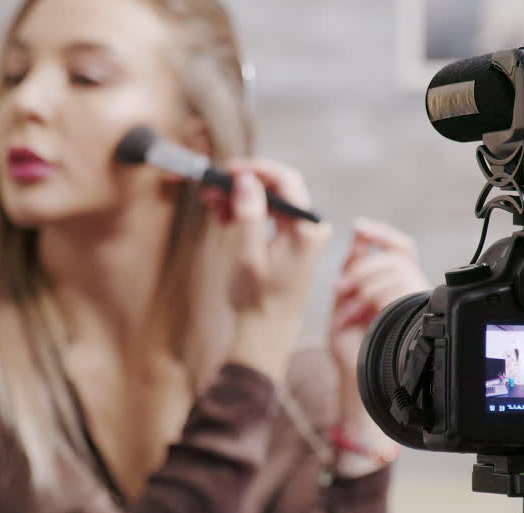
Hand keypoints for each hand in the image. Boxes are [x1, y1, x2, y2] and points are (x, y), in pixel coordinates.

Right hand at [200, 159, 330, 380]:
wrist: (266, 332)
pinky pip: (272, 217)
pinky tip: (227, 218)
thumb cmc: (257, 299)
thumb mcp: (248, 255)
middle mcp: (311, 229)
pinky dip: (250, 213)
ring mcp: (304, 236)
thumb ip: (249, 213)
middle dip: (243, 185)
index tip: (227, 170)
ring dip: (242, 199)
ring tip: (213, 207)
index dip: (256, 169)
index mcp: (306, 230)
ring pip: (272, 202)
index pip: (286, 180)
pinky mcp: (295, 244)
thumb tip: (245, 178)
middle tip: (212, 190)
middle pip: (278, 189)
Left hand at [330, 218, 429, 434]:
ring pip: (398, 269)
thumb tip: (359, 234)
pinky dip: (372, 295)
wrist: (355, 380)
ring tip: (349, 308)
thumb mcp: (344, 298)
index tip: (359, 228)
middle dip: (364, 265)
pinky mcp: (413, 316)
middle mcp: (409, 293)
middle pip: (398, 255)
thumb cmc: (349, 345)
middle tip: (340, 287)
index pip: (400, 247)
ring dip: (366, 282)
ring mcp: (414, 304)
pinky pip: (396, 287)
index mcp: (395, 286)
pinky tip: (360, 313)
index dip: (382, 234)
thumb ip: (352, 268)